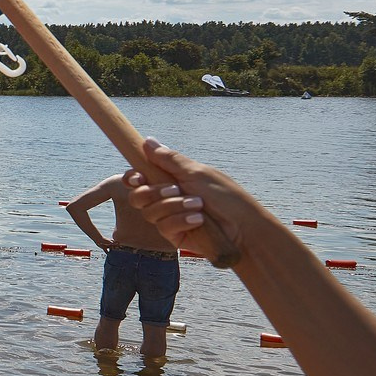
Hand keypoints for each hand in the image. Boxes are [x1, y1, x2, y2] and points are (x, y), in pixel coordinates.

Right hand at [121, 138, 252, 263]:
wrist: (242, 225)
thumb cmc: (225, 195)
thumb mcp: (196, 172)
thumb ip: (169, 159)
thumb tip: (148, 141)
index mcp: (169, 180)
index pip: (138, 179)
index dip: (132, 178)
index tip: (139, 178)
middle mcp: (166, 199)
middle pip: (137, 197)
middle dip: (155, 193)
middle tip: (176, 190)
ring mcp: (168, 218)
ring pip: (150, 212)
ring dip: (174, 206)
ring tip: (198, 205)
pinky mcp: (173, 235)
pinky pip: (163, 227)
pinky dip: (181, 220)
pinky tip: (198, 220)